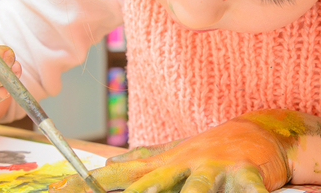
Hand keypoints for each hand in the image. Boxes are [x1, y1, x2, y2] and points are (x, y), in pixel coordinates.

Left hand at [50, 110, 299, 192]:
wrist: (260, 133)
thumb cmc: (211, 148)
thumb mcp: (173, 153)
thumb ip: (141, 159)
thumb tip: (107, 163)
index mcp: (165, 163)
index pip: (120, 176)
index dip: (89, 184)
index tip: (60, 192)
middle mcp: (185, 164)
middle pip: (153, 185)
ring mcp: (215, 168)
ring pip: (199, 188)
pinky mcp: (246, 174)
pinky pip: (246, 190)